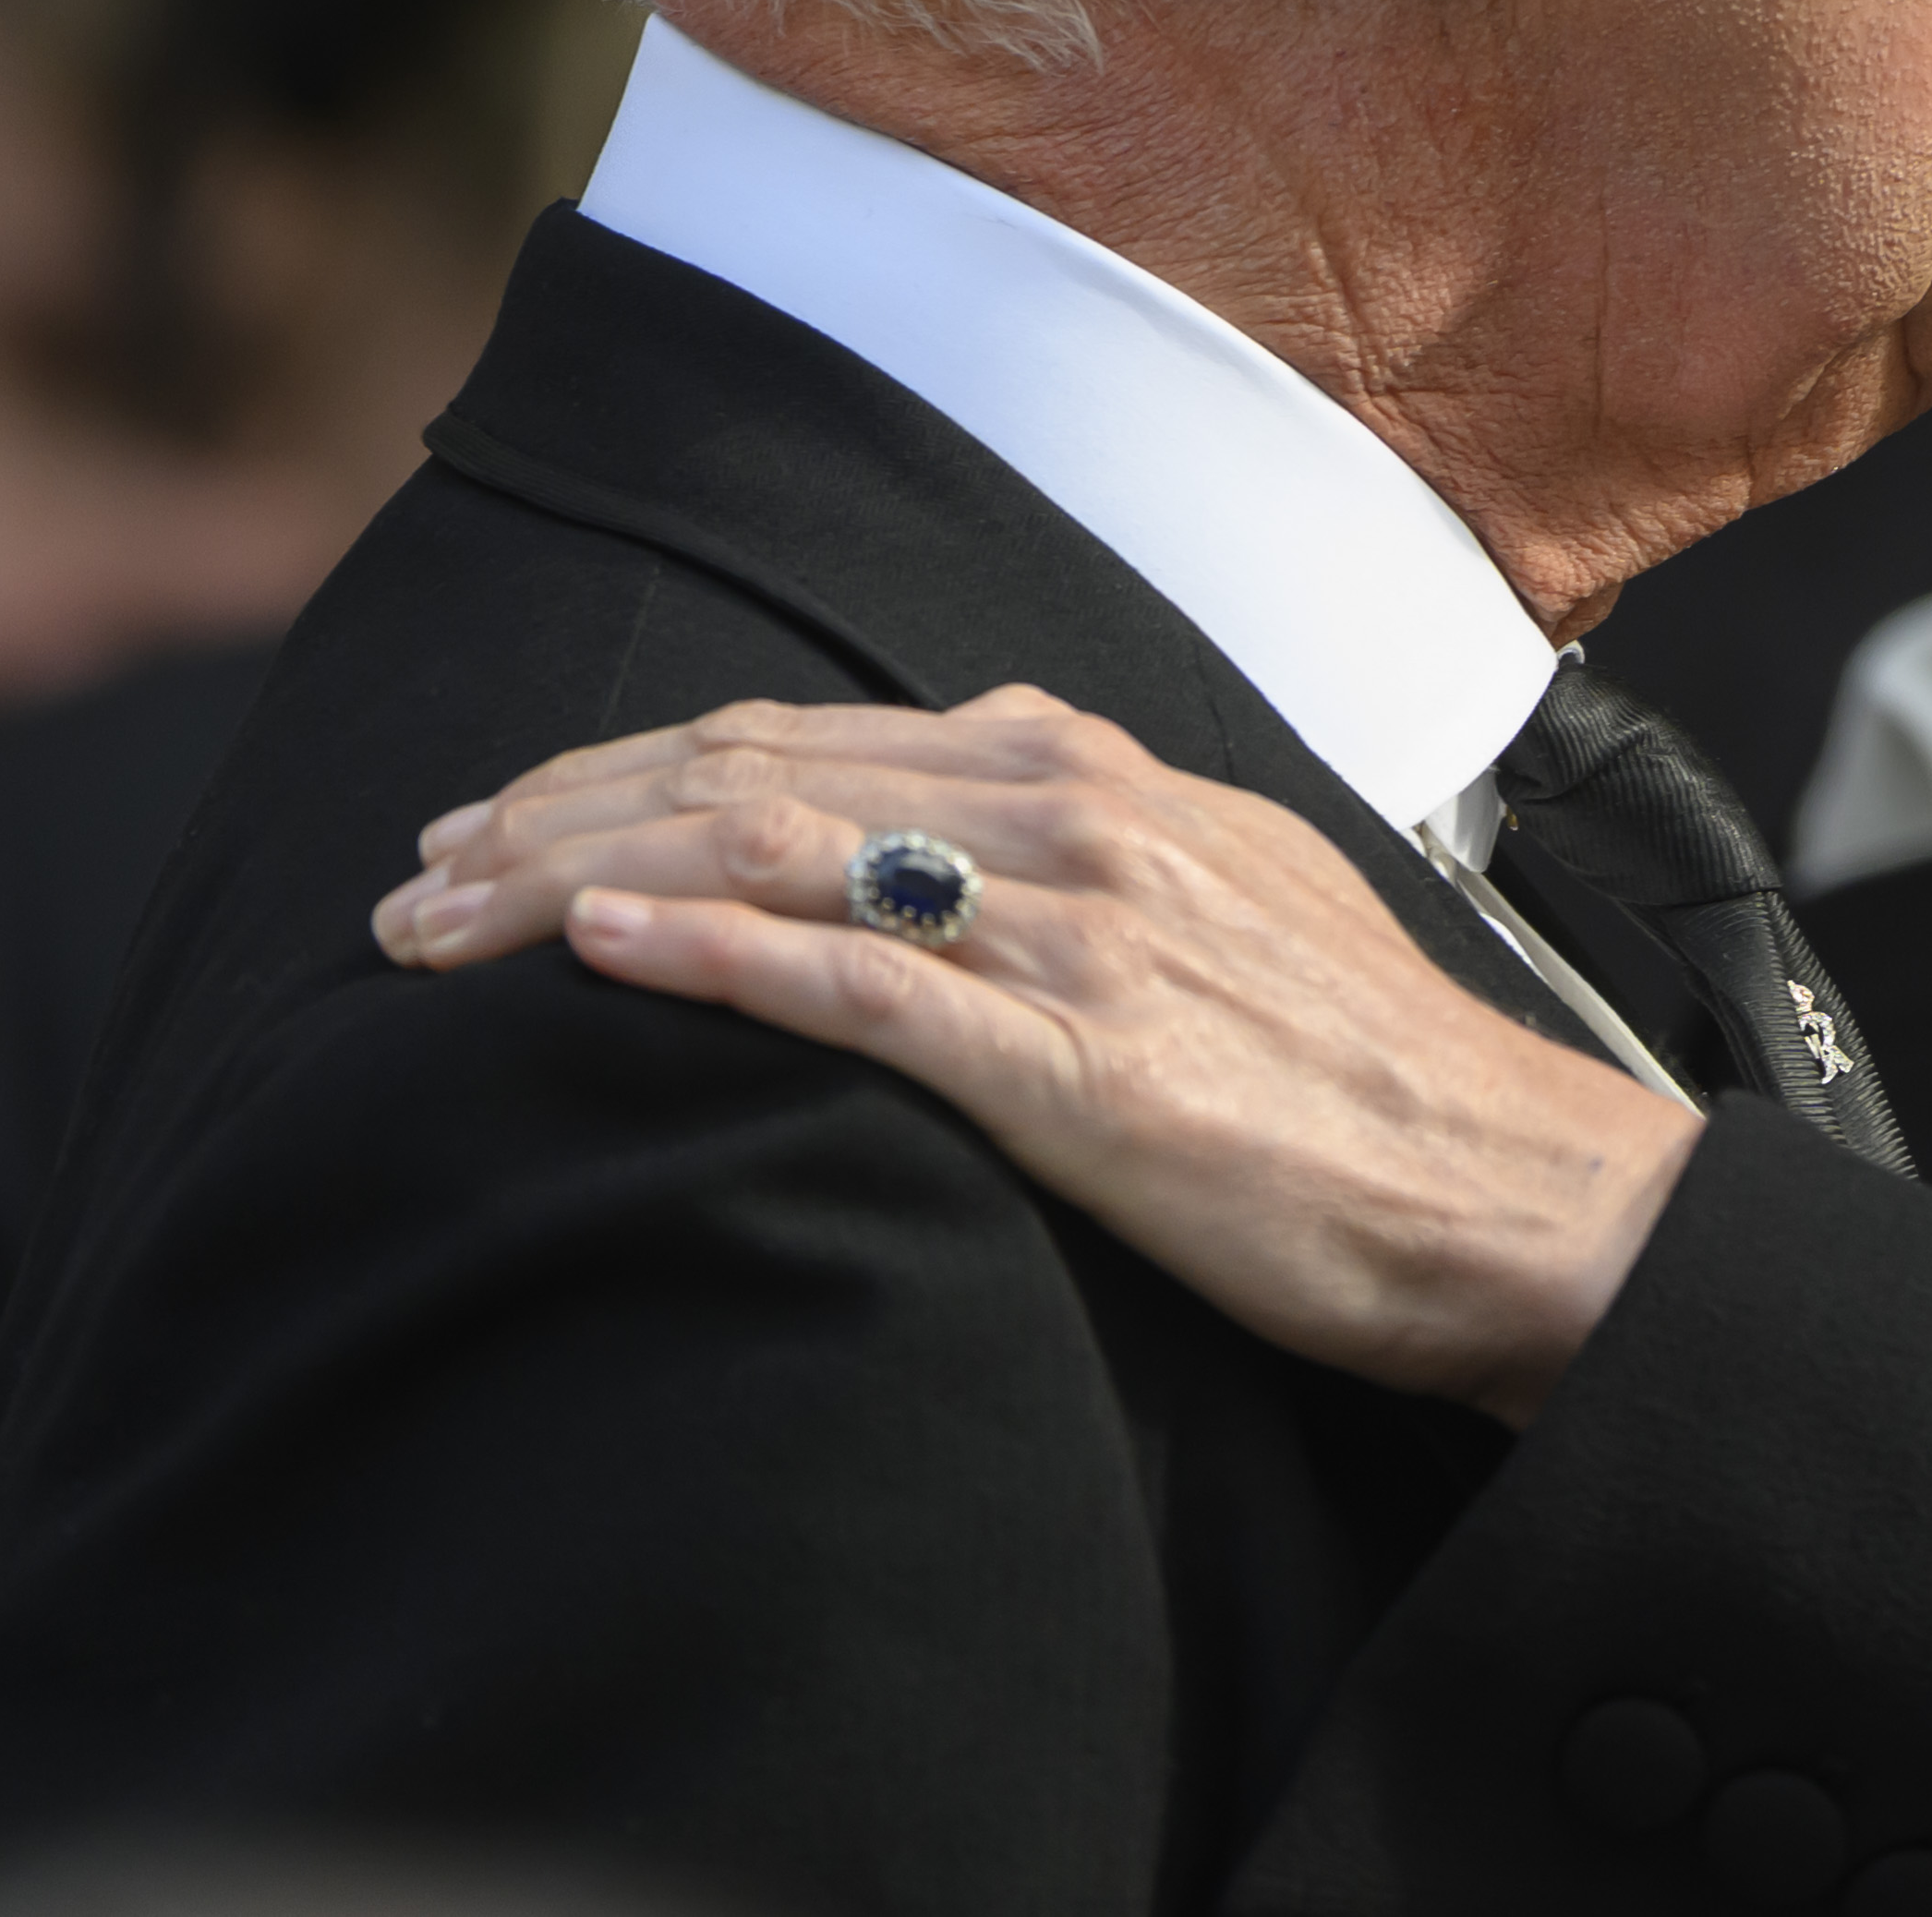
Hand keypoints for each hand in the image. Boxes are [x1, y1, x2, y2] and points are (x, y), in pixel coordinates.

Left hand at [374, 684, 1693, 1421]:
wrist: (1518, 1193)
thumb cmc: (1377, 1082)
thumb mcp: (1235, 903)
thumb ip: (1096, 853)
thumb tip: (975, 825)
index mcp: (1106, 780)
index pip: (812, 737)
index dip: (629, 769)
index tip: (502, 821)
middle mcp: (1080, 822)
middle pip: (756, 775)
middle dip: (555, 815)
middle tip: (412, 878)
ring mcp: (1078, 936)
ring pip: (776, 856)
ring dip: (575, 877)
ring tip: (437, 919)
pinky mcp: (1080, 1065)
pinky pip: (862, 986)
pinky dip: (712, 954)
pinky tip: (593, 953)